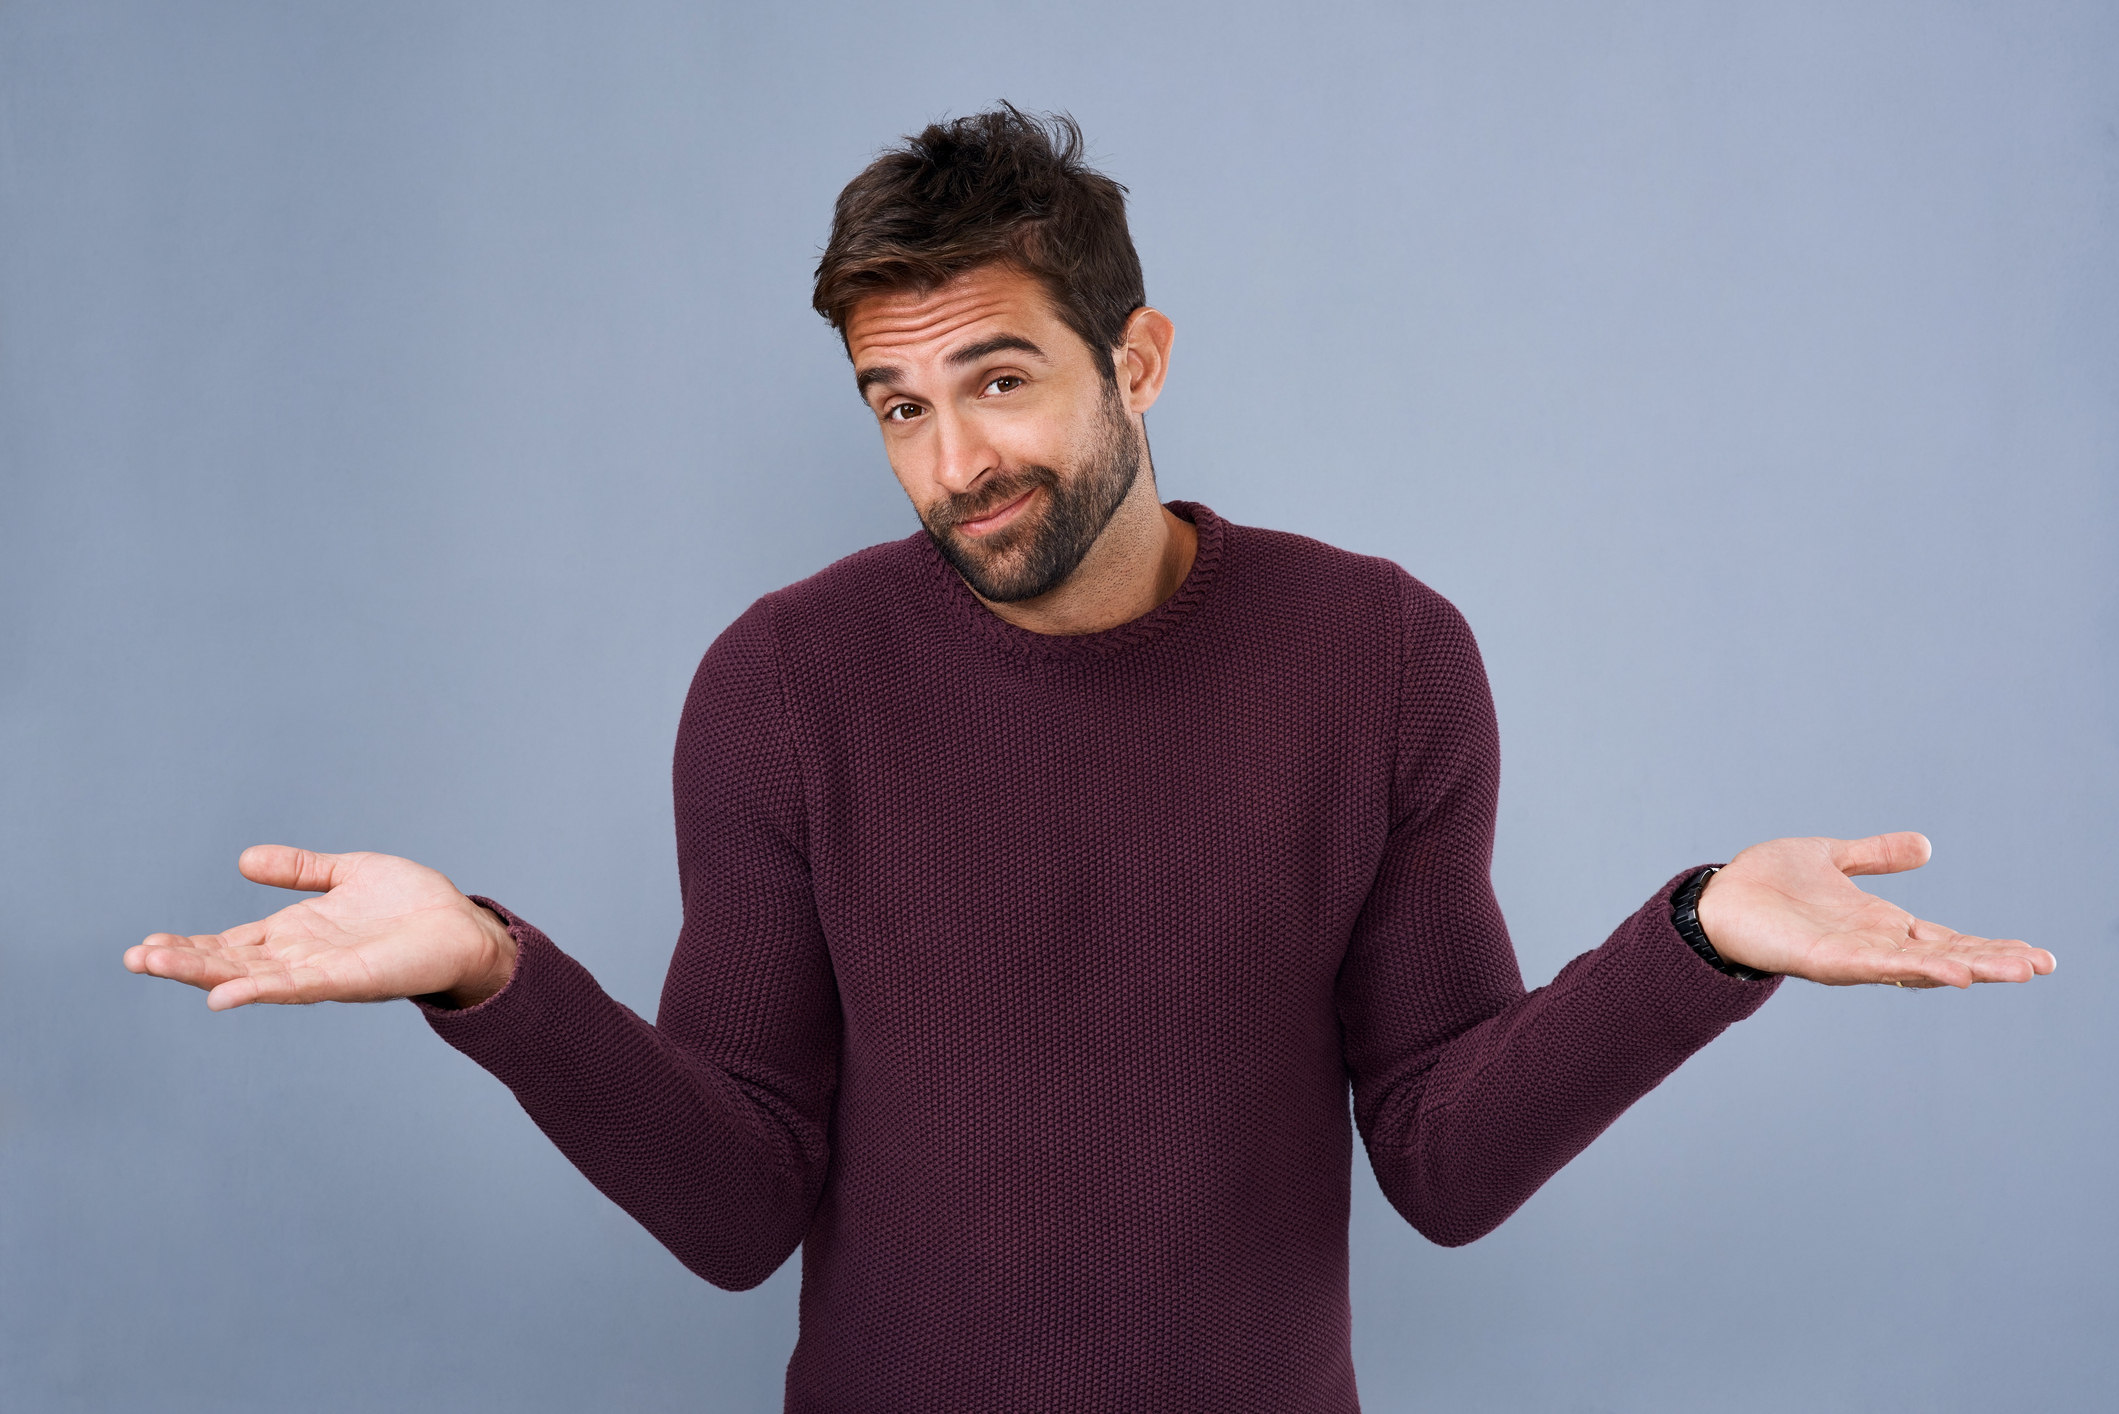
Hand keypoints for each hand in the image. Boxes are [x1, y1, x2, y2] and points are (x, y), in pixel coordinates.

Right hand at [124, 846, 517, 1009]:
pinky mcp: (347, 979)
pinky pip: (295, 986)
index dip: (189, 946)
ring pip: (250, 976)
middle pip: (229, 962)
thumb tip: (244, 859)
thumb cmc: (412, 904)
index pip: (230, 943)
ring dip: (203, 974)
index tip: (145, 944)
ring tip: (155, 965)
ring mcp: (320, 970)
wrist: (463, 927)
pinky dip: (259, 990)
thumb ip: (298, 869)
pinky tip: (224, 994)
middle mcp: (300, 956)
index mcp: (296, 933)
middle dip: (181, 962)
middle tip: (133, 958)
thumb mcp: (346, 872)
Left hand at [1694, 832, 2054, 988]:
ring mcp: (1849, 955)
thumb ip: (1875, 856)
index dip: (1989, 946)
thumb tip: (1925, 845)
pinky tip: (1944, 971)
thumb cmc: (1766, 882)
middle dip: (1992, 962)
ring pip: (1918, 965)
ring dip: (1965, 968)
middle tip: (2040, 965)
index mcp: (1879, 924)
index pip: (1946, 938)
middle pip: (1944, 956)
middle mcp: (1871, 944)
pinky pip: (1872, 966)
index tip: (2036, 955)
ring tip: (2011, 971)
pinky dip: (1909, 968)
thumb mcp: (1832, 858)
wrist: (1714, 898)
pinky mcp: (1820, 959)